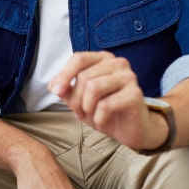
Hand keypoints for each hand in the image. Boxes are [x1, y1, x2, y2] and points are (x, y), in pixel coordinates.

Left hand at [48, 51, 163, 150]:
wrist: (132, 129)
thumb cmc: (106, 111)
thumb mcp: (81, 99)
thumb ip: (67, 89)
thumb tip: (54, 85)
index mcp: (103, 59)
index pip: (79, 58)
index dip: (64, 74)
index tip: (56, 91)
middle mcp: (118, 63)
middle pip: (84, 76)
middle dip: (76, 99)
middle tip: (79, 113)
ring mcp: (129, 77)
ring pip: (94, 88)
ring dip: (86, 108)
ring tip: (90, 116)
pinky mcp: (135, 94)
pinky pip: (106, 105)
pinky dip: (98, 118)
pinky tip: (101, 122)